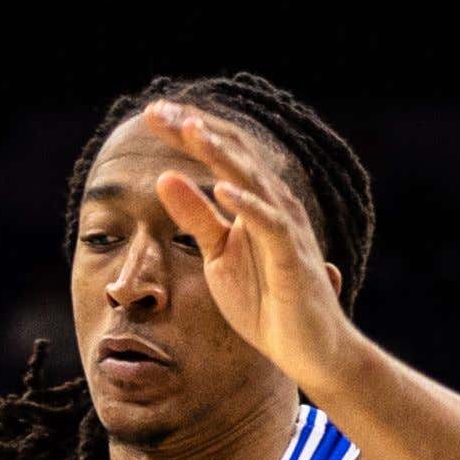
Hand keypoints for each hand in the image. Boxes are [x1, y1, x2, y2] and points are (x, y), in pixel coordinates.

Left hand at [146, 101, 356, 393]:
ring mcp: (284, 227)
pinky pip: (270, 226)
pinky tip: (223, 191)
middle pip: (233, 153)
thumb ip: (195, 216)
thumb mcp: (218, 255)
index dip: (187, 131)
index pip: (219, 153)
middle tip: (159, 111)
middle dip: (196, 129)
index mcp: (252, 199)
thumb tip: (164, 177)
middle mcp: (271, 203)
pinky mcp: (292, 258)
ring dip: (220, 154)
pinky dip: (247, 206)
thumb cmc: (266, 301)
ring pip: (252, 180)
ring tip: (190, 130)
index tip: (152, 114)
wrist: (307, 348)